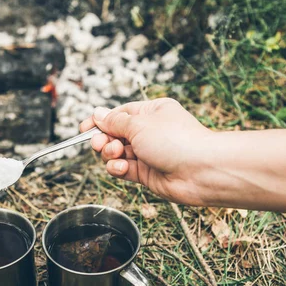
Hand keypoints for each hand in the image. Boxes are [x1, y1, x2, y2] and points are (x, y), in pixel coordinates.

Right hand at [79, 98, 212, 204]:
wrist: (201, 171)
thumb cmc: (176, 140)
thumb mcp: (139, 124)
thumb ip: (115, 122)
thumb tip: (98, 114)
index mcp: (152, 112)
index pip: (119, 114)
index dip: (100, 121)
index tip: (84, 129)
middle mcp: (150, 132)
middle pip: (115, 134)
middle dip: (103, 139)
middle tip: (98, 143)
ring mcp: (148, 153)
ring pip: (117, 153)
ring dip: (110, 154)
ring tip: (115, 154)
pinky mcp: (147, 173)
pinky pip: (124, 169)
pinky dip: (118, 168)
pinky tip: (120, 167)